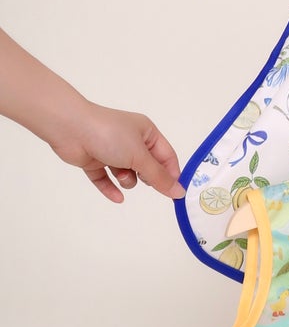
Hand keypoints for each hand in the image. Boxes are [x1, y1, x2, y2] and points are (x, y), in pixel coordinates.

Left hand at [47, 101, 184, 203]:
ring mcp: (111, 151)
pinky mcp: (94, 161)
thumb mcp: (139, 156)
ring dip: (126, 179)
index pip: (166, 156)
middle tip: (142, 178)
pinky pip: (106, 179)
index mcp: (146, 133)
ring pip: (127, 174)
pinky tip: (117, 198)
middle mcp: (130, 141)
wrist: (70, 128)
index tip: (174, 193)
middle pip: (147, 167)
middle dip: (146, 177)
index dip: (171, 174)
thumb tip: (179, 191)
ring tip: (121, 175)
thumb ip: (159, 176)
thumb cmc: (110, 135)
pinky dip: (111, 188)